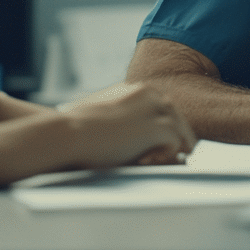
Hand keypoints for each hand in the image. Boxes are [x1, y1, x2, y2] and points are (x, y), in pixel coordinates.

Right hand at [61, 83, 196, 167]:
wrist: (68, 133)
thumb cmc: (76, 128)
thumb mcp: (104, 115)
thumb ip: (125, 119)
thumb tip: (138, 135)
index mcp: (137, 88)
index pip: (164, 107)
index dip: (162, 127)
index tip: (157, 144)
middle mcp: (151, 94)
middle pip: (177, 117)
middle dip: (174, 137)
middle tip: (169, 157)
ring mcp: (156, 109)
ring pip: (181, 130)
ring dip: (171, 148)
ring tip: (156, 161)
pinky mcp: (158, 127)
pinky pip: (176, 143)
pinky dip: (167, 156)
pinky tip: (149, 161)